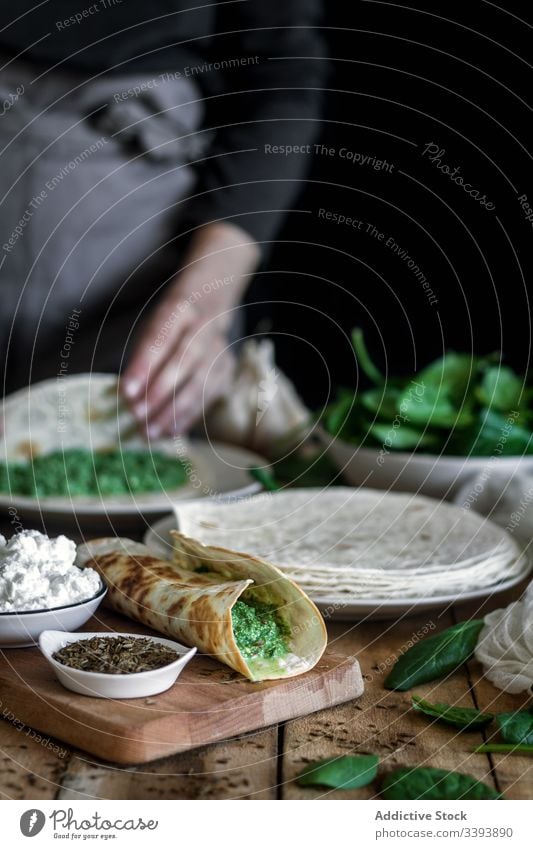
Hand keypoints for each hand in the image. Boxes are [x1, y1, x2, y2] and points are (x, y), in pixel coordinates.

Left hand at [121, 222, 258, 436]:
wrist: (207, 307)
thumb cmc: (169, 324)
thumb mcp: (151, 327)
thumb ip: (142, 357)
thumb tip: (128, 396)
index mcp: (179, 309)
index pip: (161, 339)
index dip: (143, 367)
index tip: (125, 392)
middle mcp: (204, 328)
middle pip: (184, 362)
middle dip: (159, 392)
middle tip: (137, 415)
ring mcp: (220, 350)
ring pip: (198, 384)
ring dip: (172, 412)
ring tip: (150, 431)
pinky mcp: (226, 371)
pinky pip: (207, 398)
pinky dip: (187, 417)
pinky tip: (169, 431)